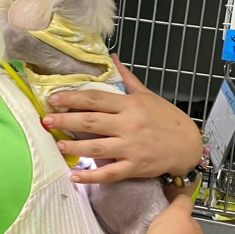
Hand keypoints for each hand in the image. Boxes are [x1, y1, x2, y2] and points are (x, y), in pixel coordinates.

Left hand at [43, 56, 203, 183]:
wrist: (188, 145)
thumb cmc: (167, 118)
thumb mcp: (148, 95)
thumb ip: (127, 79)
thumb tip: (112, 58)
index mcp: (130, 105)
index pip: (95, 99)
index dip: (72, 98)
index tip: (53, 99)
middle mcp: (129, 125)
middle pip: (91, 122)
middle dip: (65, 121)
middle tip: (46, 121)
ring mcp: (131, 147)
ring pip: (96, 148)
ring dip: (73, 147)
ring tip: (57, 144)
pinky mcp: (134, 167)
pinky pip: (108, 173)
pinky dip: (90, 176)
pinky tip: (74, 175)